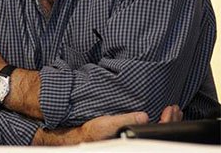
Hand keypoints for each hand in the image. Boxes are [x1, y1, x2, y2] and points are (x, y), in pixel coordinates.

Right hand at [35, 105, 180, 144]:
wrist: (76, 137)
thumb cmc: (89, 133)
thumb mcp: (104, 124)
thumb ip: (125, 120)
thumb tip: (144, 117)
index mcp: (132, 140)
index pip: (157, 131)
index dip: (168, 121)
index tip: (171, 109)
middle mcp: (134, 141)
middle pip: (159, 132)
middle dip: (170, 120)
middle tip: (175, 109)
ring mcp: (132, 140)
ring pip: (156, 132)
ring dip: (165, 121)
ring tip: (172, 112)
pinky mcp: (129, 137)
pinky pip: (149, 130)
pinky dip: (157, 124)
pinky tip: (158, 118)